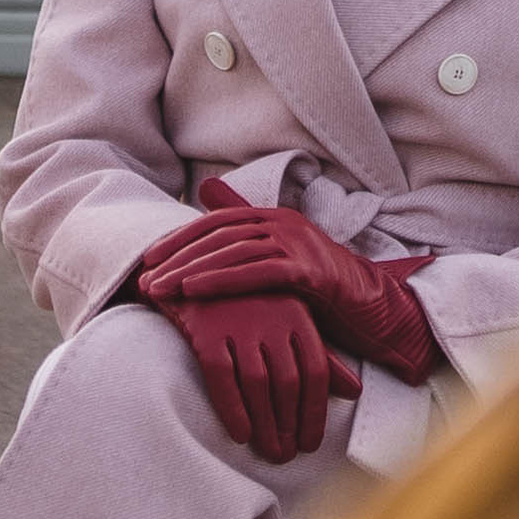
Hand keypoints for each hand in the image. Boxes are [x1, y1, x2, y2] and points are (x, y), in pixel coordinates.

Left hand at [141, 179, 436, 387]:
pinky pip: (257, 271)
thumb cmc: (321, 291)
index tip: (148, 260)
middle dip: (177, 256)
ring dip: (191, 268)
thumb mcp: (279, 265)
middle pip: (218, 234)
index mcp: (273, 218)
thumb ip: (246, 244)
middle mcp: (283, 223)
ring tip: (160, 287)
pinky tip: (193, 292)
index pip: (215, 222)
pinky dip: (221, 280)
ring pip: (233, 250)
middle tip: (144, 277)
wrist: (374, 309)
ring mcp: (298, 243)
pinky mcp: (310, 270)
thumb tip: (208, 209)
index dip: (179, 239)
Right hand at [160, 288, 356, 462]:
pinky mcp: (205, 328)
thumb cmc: (249, 304)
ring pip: (257, 383)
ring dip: (265, 424)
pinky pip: (221, 376)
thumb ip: (322, 357)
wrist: (192, 276)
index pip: (315, 373)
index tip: (310, 444)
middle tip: (286, 456)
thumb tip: (355, 392)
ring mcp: (238, 321)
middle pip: (287, 383)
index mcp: (297, 316)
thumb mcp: (291, 322)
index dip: (315, 413)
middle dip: (289, 425)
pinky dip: (232, 408)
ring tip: (268, 451)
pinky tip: (240, 434)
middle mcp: (272, 317)